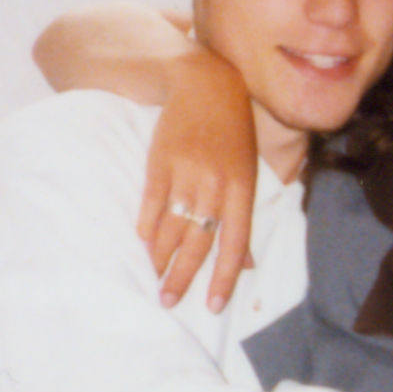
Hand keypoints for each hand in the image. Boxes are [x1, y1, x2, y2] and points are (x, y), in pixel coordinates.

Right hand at [138, 52, 256, 311]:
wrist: (206, 86)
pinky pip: (151, 205)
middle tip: (169, 300)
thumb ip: (243, 219)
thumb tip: (248, 265)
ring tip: (154, 277)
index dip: (224, 279)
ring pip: (171, 229)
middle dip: (182, 277)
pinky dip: (147, 229)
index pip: (234, 245)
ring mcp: (186, 175)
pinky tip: (144, 245)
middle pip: (198, 243)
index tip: (213, 305)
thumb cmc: (233, 133)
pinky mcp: (160, 163)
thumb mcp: (248, 173)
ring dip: (161, 258)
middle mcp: (215, 187)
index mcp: (242, 191)